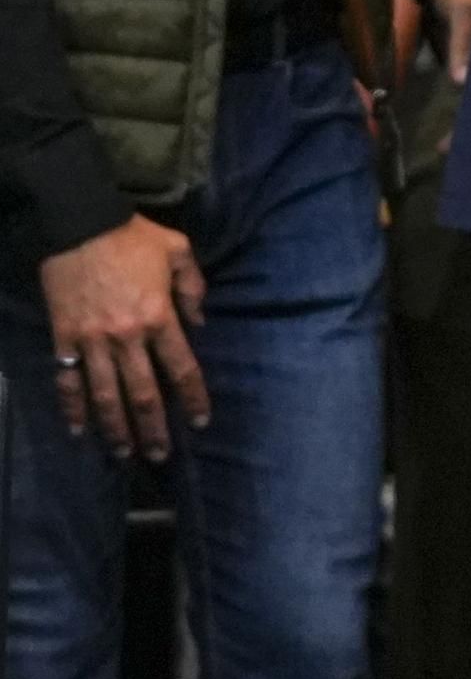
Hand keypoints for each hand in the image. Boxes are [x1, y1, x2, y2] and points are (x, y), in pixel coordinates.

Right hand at [39, 215, 209, 461]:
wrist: (78, 224)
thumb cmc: (132, 236)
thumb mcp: (179, 250)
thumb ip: (194, 287)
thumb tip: (199, 322)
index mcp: (159, 316)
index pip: (182, 367)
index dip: (193, 398)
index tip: (200, 421)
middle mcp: (127, 336)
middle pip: (144, 392)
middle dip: (154, 427)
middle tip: (160, 454)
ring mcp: (92, 341)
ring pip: (105, 395)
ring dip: (116, 427)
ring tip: (125, 452)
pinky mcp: (64, 338)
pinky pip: (68, 380)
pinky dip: (72, 406)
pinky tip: (77, 430)